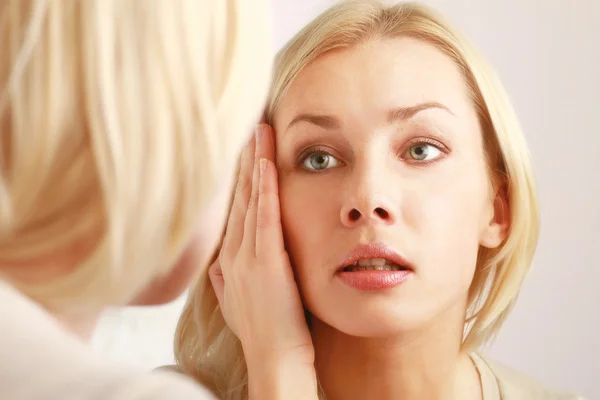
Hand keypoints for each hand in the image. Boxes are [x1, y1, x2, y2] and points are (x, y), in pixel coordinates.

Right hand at [209, 124, 314, 367]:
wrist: (273, 356)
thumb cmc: (260, 330)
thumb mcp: (233, 301)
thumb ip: (223, 279)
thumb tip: (214, 265)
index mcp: (227, 259)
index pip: (231, 209)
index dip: (235, 178)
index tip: (240, 150)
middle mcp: (232, 252)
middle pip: (236, 197)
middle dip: (242, 159)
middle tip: (247, 126)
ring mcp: (247, 255)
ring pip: (249, 199)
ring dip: (253, 163)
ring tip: (258, 131)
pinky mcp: (266, 260)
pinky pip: (265, 217)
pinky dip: (264, 188)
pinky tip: (265, 164)